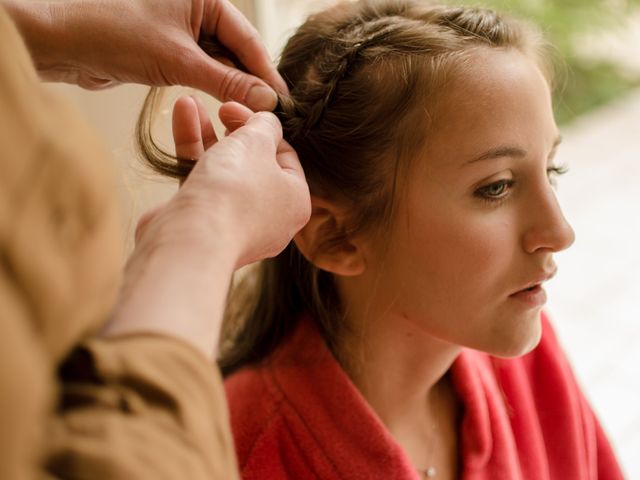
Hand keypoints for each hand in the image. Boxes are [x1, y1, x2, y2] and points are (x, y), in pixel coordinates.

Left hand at [6, 0, 285, 110]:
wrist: (65, 45)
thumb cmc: (117, 36)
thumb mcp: (180, 61)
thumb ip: (227, 81)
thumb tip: (266, 100)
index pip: (247, 39)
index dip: (266, 73)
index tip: (283, 102)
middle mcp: (197, 10)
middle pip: (236, 52)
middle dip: (251, 83)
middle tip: (271, 115)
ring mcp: (183, 30)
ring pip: (220, 64)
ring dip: (233, 89)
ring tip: (251, 116)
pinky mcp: (170, 51)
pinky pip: (202, 71)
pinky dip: (213, 89)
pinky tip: (227, 106)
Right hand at [104, 98, 309, 355]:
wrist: (191, 238)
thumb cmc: (234, 189)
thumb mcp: (257, 141)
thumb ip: (265, 125)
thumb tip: (267, 120)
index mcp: (295, 201)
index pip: (285, 156)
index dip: (263, 126)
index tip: (239, 106)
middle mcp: (270, 217)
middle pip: (253, 162)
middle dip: (233, 129)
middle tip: (220, 108)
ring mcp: (235, 224)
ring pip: (223, 170)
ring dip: (206, 134)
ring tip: (189, 102)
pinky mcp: (203, 225)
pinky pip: (202, 184)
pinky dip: (192, 153)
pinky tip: (181, 117)